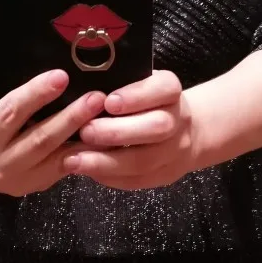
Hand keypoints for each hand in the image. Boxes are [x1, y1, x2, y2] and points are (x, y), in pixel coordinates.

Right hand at [0, 71, 104, 195]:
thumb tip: (12, 52)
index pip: (10, 113)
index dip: (37, 94)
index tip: (62, 76)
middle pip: (40, 139)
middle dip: (71, 117)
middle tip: (96, 97)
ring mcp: (19, 182)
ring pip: (57, 158)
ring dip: (85, 137)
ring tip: (107, 116)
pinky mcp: (36, 187)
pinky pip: (65, 169)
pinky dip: (87, 153)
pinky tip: (104, 138)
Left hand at [62, 71, 199, 189]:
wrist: (185, 131)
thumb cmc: (147, 103)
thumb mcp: (139, 82)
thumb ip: (118, 83)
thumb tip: (83, 92)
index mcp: (170, 91)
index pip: (164, 89)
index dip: (137, 96)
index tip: (109, 101)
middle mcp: (178, 120)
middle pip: (156, 127)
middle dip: (116, 132)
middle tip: (85, 131)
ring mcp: (175, 150)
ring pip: (145, 160)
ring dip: (106, 162)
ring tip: (76, 160)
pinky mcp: (165, 174)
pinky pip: (138, 180)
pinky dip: (110, 176)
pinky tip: (88, 171)